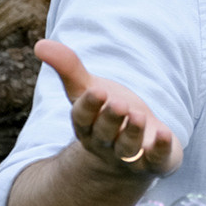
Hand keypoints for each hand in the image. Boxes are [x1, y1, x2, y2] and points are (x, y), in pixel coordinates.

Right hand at [35, 39, 181, 178]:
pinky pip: (157, 159)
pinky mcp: (155, 161)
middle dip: (110, 119)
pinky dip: (161, 148)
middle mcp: (106, 144)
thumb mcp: (90, 90)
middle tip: (119, 104)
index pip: (82, 118)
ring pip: (128, 148)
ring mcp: (130, 156)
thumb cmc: (108, 114)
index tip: (97, 91)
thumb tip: (39, 44)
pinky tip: (166, 133)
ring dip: (133, 133)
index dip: (89, 106)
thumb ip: (69, 69)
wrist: (134, 150)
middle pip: (104, 134)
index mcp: (87, 126)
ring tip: (139, 116)